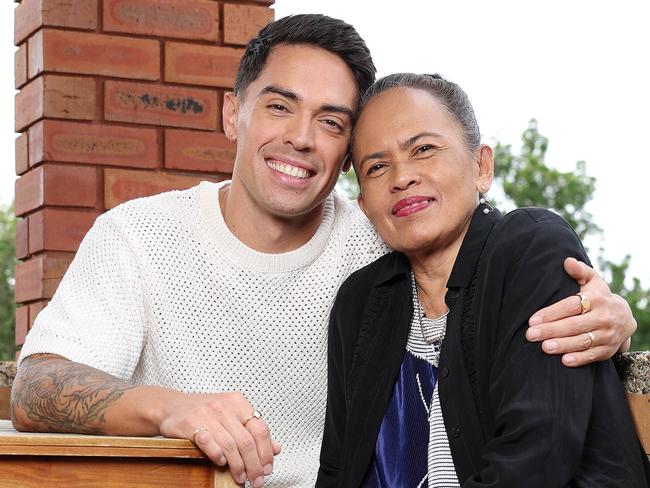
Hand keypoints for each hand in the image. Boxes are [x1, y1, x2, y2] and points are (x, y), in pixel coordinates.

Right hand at [158, 391, 280, 486]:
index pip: (260, 429)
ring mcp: (206, 413)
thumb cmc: (204, 412)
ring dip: (237, 466)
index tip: (267, 469)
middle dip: (254, 465)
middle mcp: (224, 406)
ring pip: (230, 445)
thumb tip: (276, 448)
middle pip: (247, 441)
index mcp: (238, 402)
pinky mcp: (189, 423)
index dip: (266, 453)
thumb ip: (253, 431)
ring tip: (240, 476)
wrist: (171, 406)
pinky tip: (221, 463)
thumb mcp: (232, 416)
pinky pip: (208, 443)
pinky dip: (217, 455)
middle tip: (256, 479)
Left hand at [525, 257, 635, 366]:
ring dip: (563, 345)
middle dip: (551, 330)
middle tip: (531, 335)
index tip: (533, 319)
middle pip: (574, 325)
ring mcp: (607, 335)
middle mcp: (604, 317)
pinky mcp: (608, 350)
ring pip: (583, 341)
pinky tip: (564, 360)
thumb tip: (567, 261)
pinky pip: (593, 356)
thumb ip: (579, 271)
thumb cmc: (599, 297)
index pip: (571, 306)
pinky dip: (579, 359)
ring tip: (544, 347)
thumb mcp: (592, 281)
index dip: (551, 313)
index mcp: (597, 299)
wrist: (625, 318)